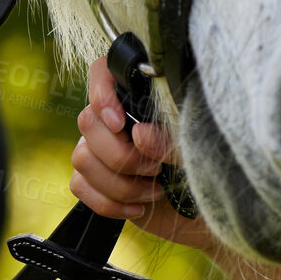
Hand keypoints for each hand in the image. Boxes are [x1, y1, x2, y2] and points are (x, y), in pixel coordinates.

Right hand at [70, 56, 216, 250]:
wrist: (201, 207)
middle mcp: (113, 119)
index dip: (101, 92)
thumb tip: (139, 134)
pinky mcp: (93, 180)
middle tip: (155, 168)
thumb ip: (168, 137)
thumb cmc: (199, 163)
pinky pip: (80, 186)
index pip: (102, 72)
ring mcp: (99, 149)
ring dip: (120, 183)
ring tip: (154, 190)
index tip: (120, 121)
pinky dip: (110, 202)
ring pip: (82, 157)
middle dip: (121, 154)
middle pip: (88, 122)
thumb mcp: (193, 145)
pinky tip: (138, 207)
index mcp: (138, 96)